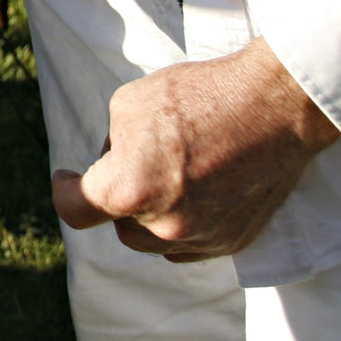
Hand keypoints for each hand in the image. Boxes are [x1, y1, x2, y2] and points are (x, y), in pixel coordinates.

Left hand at [51, 39, 340, 261]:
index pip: (75, 209)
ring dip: (154, 214)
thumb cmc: (201, 96)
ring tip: (175, 171)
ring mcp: (202, 239)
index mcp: (130, 190)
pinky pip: (191, 244)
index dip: (65, 190)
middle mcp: (164, 226)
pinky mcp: (233, 243)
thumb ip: (111, 145)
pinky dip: (187, 223)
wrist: (275, 106)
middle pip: (120, 225)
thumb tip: (112, 165)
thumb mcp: (130, 104)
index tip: (68, 178)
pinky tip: (199, 189)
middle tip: (141, 158)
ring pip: (155, 239)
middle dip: (121, 195)